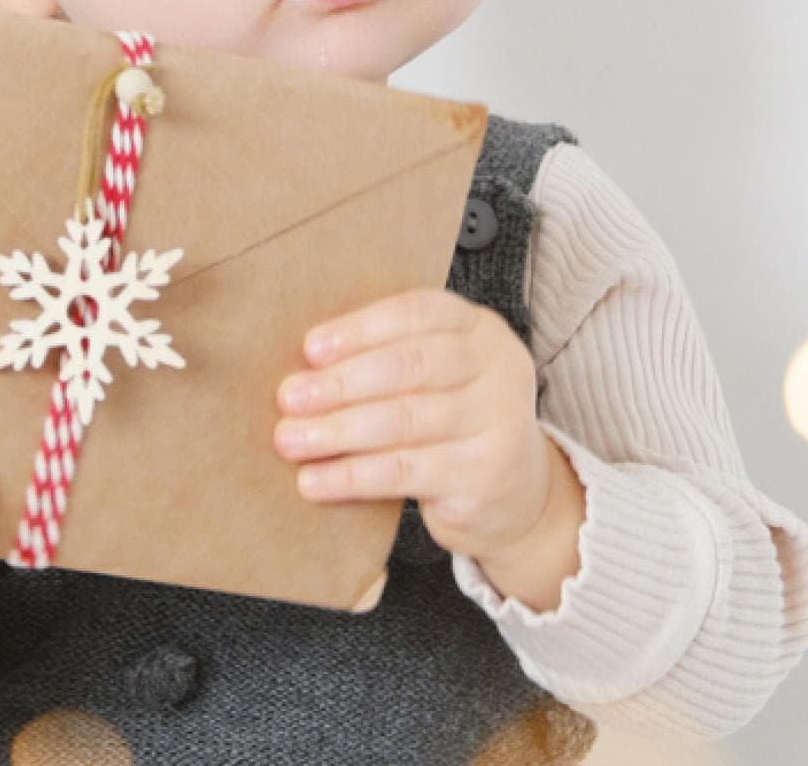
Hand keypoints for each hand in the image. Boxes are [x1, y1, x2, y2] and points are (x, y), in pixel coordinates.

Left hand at [272, 287, 559, 563]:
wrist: (517, 494)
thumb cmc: (457, 421)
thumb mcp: (440, 376)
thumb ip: (391, 357)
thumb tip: (306, 364)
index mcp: (481, 328)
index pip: (419, 313)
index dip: (361, 328)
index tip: (311, 347)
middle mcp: (499, 369)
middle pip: (410, 366)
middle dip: (342, 382)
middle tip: (289, 397)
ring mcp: (499, 424)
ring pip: (404, 421)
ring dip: (337, 430)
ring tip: (290, 439)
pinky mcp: (485, 478)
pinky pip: (405, 472)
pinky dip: (352, 475)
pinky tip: (315, 480)